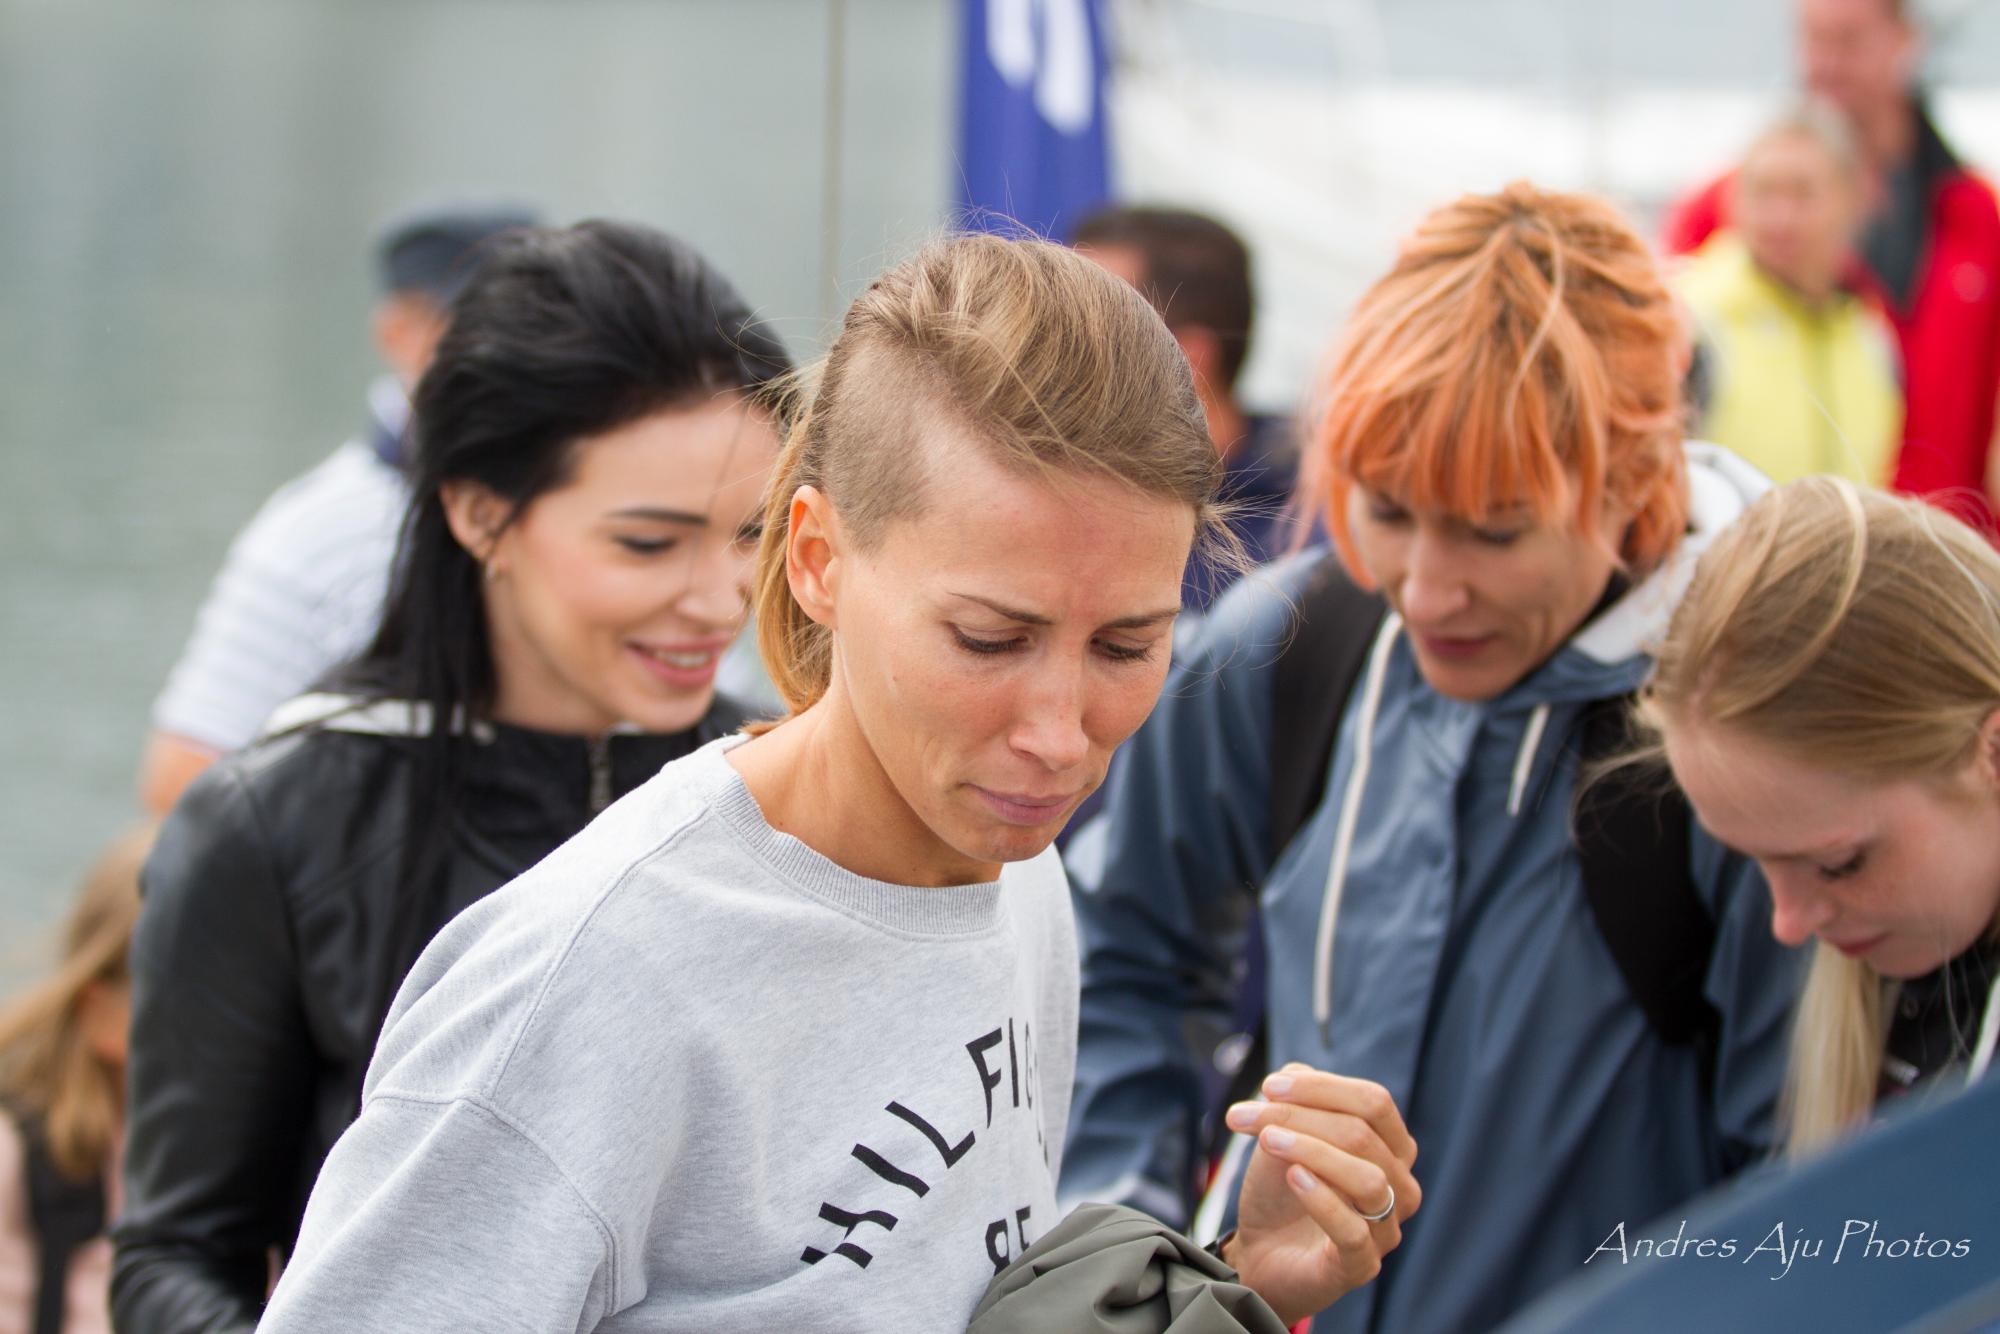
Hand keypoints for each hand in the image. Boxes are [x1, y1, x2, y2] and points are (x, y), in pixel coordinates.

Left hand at [1218, 1064, 1421, 1326]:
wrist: (1260, 1252)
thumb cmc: (1282, 1190)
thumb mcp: (1285, 1134)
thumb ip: (1298, 1099)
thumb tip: (1295, 1074)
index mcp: (1392, 1148)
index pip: (1375, 1102)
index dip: (1322, 1088)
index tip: (1268, 1087)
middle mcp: (1400, 1187)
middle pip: (1363, 1135)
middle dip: (1300, 1117)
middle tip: (1246, 1116)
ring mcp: (1386, 1230)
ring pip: (1366, 1179)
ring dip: (1311, 1150)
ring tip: (1268, 1141)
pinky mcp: (1362, 1266)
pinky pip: (1353, 1230)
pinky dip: (1322, 1199)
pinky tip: (1293, 1177)